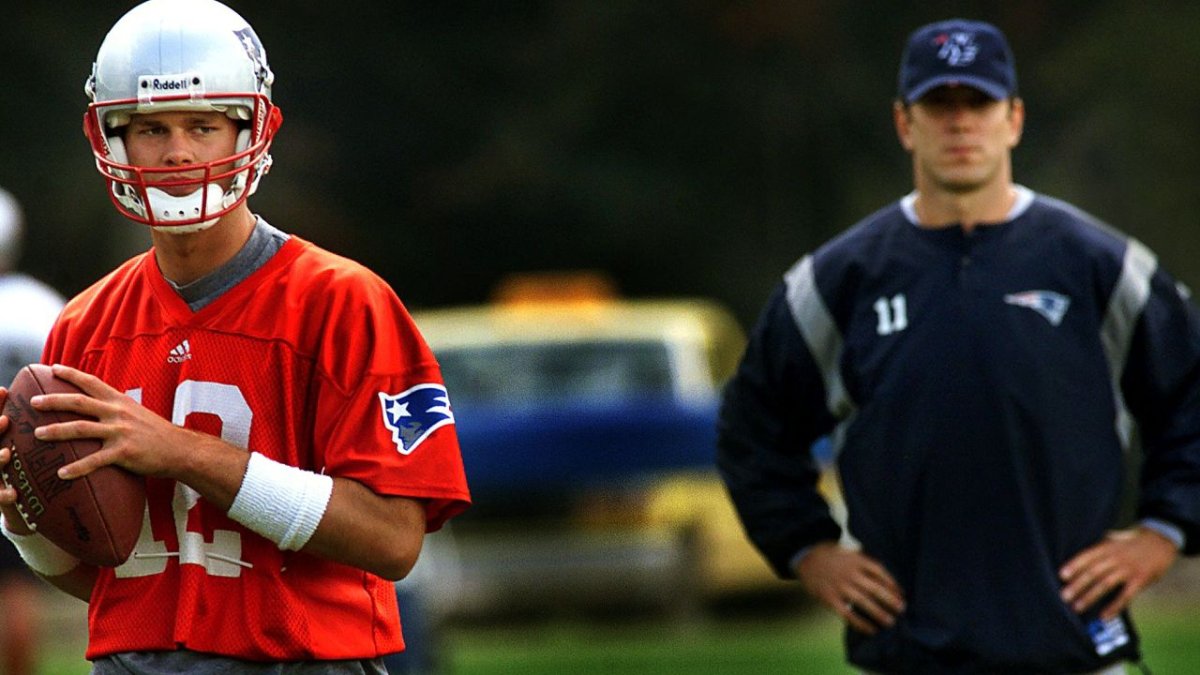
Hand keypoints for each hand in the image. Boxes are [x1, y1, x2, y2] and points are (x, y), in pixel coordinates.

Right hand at [0, 389, 34, 535]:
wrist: (23, 505)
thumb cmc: (29, 470)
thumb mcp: (33, 449)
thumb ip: (40, 428)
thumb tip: (60, 399)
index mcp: (2, 443)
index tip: (4, 390)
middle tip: (4, 419)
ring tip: (6, 454)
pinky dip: (3, 494)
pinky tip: (13, 494)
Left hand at [30, 364, 202, 480]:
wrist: (180, 449)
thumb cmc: (157, 433)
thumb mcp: (137, 412)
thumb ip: (116, 408)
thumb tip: (97, 407)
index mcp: (120, 401)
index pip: (92, 382)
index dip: (71, 374)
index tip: (52, 368)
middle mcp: (118, 413)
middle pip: (79, 402)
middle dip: (53, 401)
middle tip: (33, 402)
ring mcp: (120, 432)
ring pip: (81, 429)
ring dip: (56, 431)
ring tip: (37, 435)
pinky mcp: (124, 452)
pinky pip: (95, 461)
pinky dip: (76, 468)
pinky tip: (61, 474)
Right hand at [794, 542, 905, 634]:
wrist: (804, 558)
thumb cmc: (830, 555)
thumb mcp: (847, 550)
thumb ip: (863, 560)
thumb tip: (884, 575)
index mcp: (856, 560)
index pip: (879, 571)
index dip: (892, 583)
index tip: (902, 593)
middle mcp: (849, 573)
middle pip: (875, 588)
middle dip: (890, 600)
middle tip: (902, 609)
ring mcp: (839, 587)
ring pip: (863, 602)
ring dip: (879, 613)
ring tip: (890, 622)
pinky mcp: (830, 599)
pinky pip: (848, 614)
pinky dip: (860, 623)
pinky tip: (871, 630)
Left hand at [1059, 527, 1178, 619]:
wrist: (1160, 541)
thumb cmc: (1130, 543)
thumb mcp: (1113, 540)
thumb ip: (1097, 549)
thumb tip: (1075, 559)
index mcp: (1107, 546)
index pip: (1087, 556)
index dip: (1074, 565)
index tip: (1061, 576)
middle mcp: (1116, 557)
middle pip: (1093, 572)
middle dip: (1077, 585)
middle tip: (1063, 597)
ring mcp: (1128, 569)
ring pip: (1105, 584)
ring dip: (1090, 596)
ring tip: (1077, 607)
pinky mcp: (1140, 580)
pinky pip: (1125, 596)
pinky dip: (1114, 606)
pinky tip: (1104, 615)